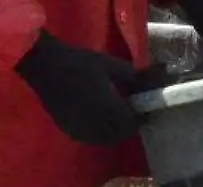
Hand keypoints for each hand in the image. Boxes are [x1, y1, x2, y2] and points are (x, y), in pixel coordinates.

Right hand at [16, 31, 140, 146]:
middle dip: (126, 124)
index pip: (133, 124)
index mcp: (111, 111)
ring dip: (111, 129)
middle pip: (120, 134)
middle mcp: (98, 127)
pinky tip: (95, 114)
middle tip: (126, 106)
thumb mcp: (112, 65)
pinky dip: (97, 130)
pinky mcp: (69, 130)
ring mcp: (81, 131)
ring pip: (105, 139)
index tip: (140, 104)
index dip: (139, 116)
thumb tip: (156, 76)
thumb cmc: (80, 63)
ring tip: (111, 110)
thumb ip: (134, 76)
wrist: (47, 66)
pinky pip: (90, 137)